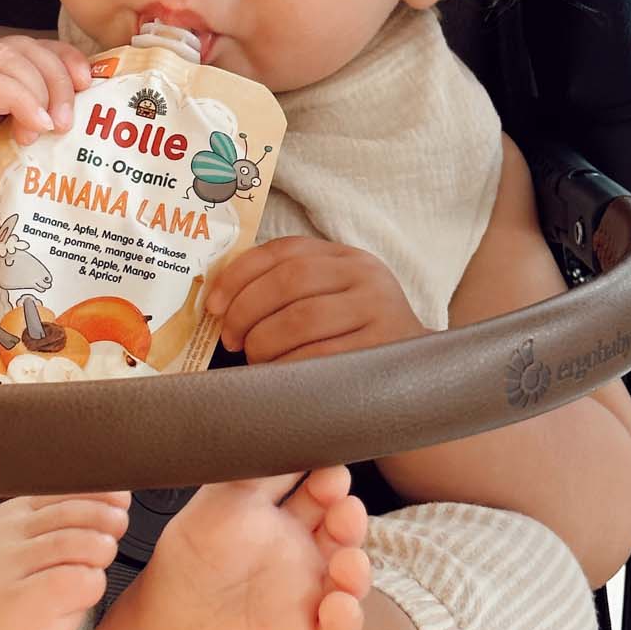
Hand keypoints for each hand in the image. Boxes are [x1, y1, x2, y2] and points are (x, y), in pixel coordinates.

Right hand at [0, 36, 94, 241]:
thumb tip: (93, 112)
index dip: (64, 59)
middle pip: (21, 48)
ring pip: (2, 58)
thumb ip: (41, 122)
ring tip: (52, 128)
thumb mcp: (17, 149)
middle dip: (56, 77)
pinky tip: (33, 125)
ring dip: (38, 89)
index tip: (89, 85)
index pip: (30, 48)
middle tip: (69, 121)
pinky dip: (15, 97)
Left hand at [203, 237, 426, 363]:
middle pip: (289, 281)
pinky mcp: (382, 348)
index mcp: (346, 257)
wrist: (417, 379)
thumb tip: (219, 302)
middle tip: (229, 339)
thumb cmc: (355, 341)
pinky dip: (287, 367)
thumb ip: (288, 291)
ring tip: (254, 359)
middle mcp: (366, 275)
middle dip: (245, 311)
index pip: (284, 250)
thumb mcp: (332, 302)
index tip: (212, 304)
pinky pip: (320, 356)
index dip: (240, 274)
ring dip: (264, 342)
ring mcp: (378, 309)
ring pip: (302, 318)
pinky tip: (277, 377)